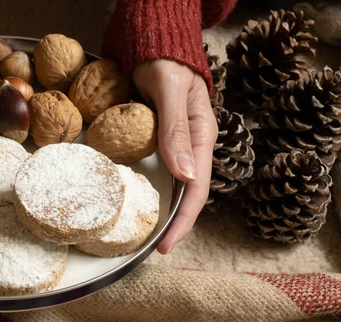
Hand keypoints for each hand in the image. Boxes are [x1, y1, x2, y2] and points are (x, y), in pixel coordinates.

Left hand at [133, 60, 216, 253]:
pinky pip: (161, 174)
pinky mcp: (162, 143)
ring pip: (176, 188)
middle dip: (175, 224)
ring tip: (148, 236)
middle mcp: (193, 147)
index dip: (183, 220)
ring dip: (166, 213)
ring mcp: (178, 147)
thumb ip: (176, 129)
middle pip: (189, 194)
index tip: (166, 245)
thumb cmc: (164, 64)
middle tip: (155, 249)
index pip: (197, 189)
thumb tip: (185, 175)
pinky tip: (142, 205)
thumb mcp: (170, 92)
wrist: (155, 49)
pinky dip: (154, 193)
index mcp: (202, 138)